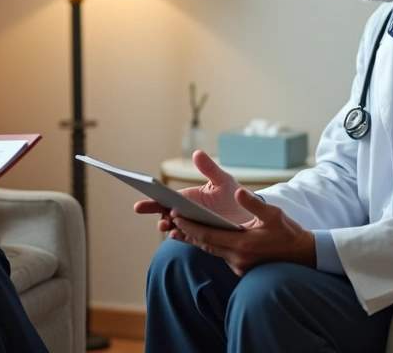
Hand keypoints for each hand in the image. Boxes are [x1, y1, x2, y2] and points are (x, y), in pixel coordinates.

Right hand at [133, 151, 254, 230]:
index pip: (165, 198)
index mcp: (187, 197)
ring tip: (166, 224)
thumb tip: (196, 152)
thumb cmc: (234, 195)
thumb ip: (209, 168)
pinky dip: (180, 237)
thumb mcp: (223, 179)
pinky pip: (187, 239)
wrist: (251, 215)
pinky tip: (177, 234)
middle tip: (145, 209)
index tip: (141, 199)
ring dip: (167, 226)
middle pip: (165, 212)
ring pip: (174, 227)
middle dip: (154, 211)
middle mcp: (187, 212)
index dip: (152, 199)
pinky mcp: (202, 238)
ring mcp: (193, 226)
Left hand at [169, 187, 314, 276]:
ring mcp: (239, 266)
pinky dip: (210, 246)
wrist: (303, 255)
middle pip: (204, 245)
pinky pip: (220, 256)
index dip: (189, 226)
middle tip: (172, 219)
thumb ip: (254, 204)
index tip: (175, 216)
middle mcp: (237, 259)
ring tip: (180, 227)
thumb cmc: (288, 232)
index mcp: (242, 244)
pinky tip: (202, 237)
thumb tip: (239, 193)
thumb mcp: (273, 214)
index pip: (207, 236)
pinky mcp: (242, 270)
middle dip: (188, 232)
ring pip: (211, 251)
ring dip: (196, 240)